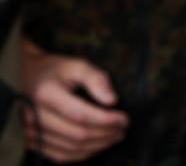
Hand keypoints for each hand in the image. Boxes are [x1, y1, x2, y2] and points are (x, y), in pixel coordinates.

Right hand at [21, 40, 127, 162]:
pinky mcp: (32, 142)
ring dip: (97, 146)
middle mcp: (35, 116)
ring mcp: (31, 132)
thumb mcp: (76, 65)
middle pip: (77, 134)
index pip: (80, 115)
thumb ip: (96, 79)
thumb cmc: (53, 70)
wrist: (25, 78)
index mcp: (46, 95)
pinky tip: (97, 146)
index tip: (124, 118)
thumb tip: (112, 100)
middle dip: (106, 134)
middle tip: (123, 128)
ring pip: (70, 148)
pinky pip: (59, 156)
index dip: (106, 120)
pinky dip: (82, 154)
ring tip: (115, 136)